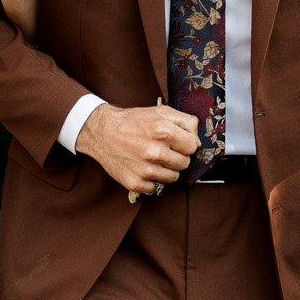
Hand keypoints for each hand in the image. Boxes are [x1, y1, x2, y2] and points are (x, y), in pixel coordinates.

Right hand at [76, 103, 198, 194]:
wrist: (102, 131)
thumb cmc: (133, 121)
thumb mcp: (160, 112)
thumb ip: (185, 122)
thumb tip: (197, 142)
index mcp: (164, 131)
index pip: (192, 146)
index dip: (185, 143)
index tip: (176, 142)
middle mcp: (155, 152)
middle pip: (184, 163)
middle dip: (177, 156)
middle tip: (163, 149)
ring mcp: (145, 170)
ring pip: (173, 177)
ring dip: (166, 169)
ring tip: (153, 159)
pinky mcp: (135, 182)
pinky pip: (155, 187)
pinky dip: (151, 180)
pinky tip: (142, 167)